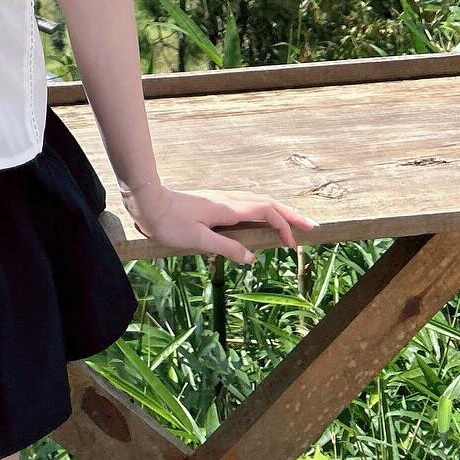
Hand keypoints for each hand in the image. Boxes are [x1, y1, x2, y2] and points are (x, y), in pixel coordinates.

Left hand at [119, 178, 317, 266]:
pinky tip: (263, 222)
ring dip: (279, 212)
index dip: (284, 225)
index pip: (266, 211)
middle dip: (291, 214)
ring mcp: (222, 201)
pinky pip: (247, 206)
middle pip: (267, 203)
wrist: (146, 202)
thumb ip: (226, 249)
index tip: (293, 244)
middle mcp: (228, 201)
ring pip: (258, 203)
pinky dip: (263, 213)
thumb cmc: (169, 222)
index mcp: (228, 208)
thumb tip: (252, 258)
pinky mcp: (215, 205)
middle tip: (313, 226)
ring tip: (295, 224)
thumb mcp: (197, 240)